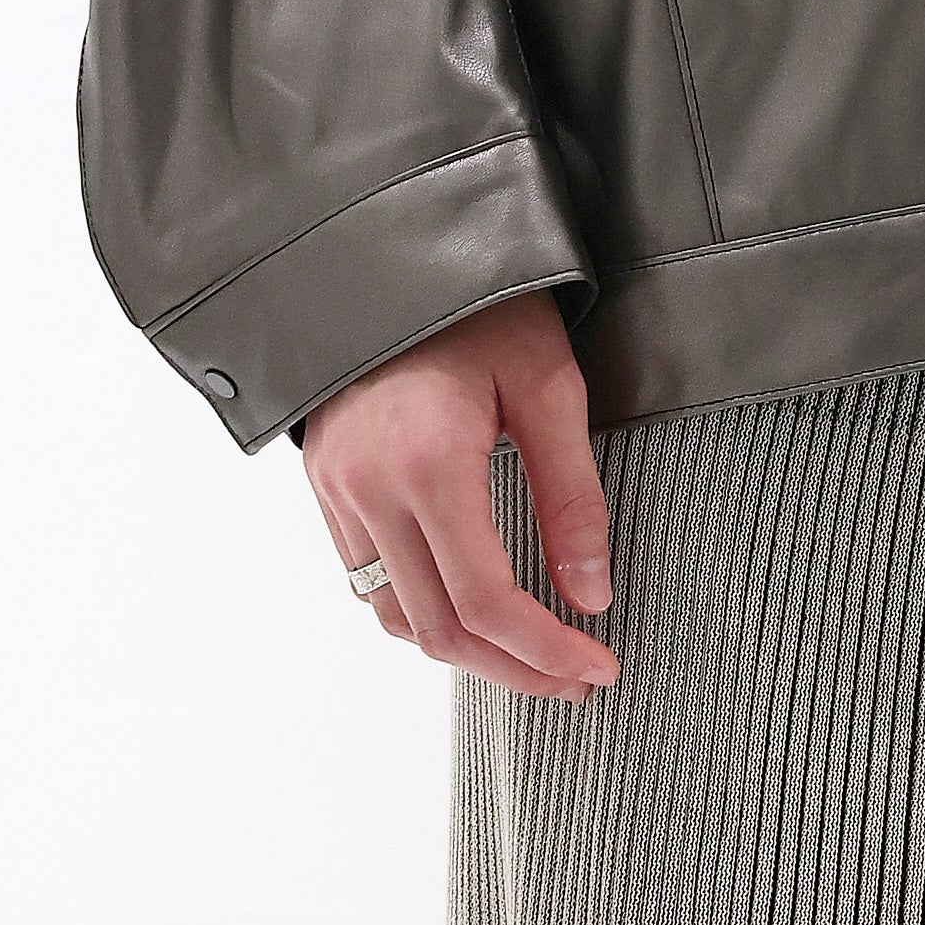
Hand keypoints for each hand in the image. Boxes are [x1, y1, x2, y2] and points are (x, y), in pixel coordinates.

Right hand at [299, 287, 619, 703]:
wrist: (387, 245)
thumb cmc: (478, 303)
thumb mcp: (548, 386)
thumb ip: (572, 497)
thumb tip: (591, 594)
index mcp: (429, 464)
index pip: (489, 601)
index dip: (547, 651)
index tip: (598, 666)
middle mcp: (371, 490)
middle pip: (440, 628)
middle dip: (513, 668)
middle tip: (575, 678)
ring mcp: (338, 491)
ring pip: (396, 616)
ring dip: (465, 651)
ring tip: (531, 654)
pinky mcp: (326, 484)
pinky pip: (367, 579)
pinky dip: (421, 611)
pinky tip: (471, 607)